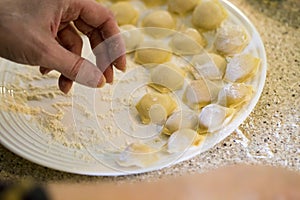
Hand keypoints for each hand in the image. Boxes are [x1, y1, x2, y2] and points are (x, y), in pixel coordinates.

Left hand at [0, 0, 125, 92]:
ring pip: (75, 44)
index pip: (105, 20)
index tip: (119, 67)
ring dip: (72, 66)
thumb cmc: (1, 24)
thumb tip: (98, 81)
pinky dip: (58, 61)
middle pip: (93, 33)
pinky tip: (47, 71)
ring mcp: (54, 17)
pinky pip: (60, 46)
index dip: (115, 44)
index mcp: (70, 0)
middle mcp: (65, 6)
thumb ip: (73, 66)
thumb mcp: (42, 49)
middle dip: (97, 60)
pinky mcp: (45, 27)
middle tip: (103, 80)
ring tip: (65, 85)